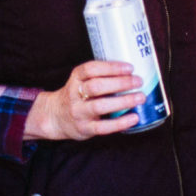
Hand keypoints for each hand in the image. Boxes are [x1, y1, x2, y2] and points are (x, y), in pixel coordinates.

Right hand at [24, 59, 147, 141]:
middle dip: (120, 83)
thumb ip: (100, 76)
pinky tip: (134, 117)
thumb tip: (132, 73)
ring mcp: (78, 112)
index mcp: (76, 78)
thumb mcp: (81, 80)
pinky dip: (120, 123)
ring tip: (140, 97)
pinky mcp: (84, 128)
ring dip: (123, 101)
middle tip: (139, 81)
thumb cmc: (77, 95)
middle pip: (96, 86)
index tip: (130, 68)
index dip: (111, 67)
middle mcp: (74, 94)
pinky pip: (103, 127)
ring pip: (100, 106)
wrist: (55, 117)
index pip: (91, 69)